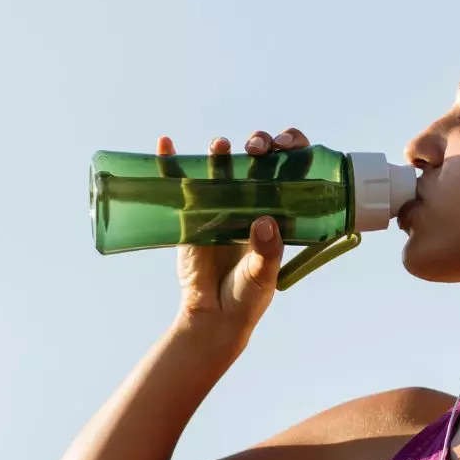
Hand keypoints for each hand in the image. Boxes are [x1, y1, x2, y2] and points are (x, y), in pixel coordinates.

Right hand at [163, 127, 310, 345]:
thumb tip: (264, 222)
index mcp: (277, 210)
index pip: (290, 170)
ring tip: (220, 145)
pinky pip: (181, 183)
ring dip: (220, 151)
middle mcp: (251, 200)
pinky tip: (166, 145)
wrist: (214, 314)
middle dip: (259, 145)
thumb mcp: (263, 275)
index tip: (286, 146)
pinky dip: (171, 162)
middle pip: (257, 160)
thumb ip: (267, 251)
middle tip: (256, 149)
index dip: (292, 149)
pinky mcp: (191, 213)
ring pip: (221, 166)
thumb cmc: (247, 295)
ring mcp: (220, 203)